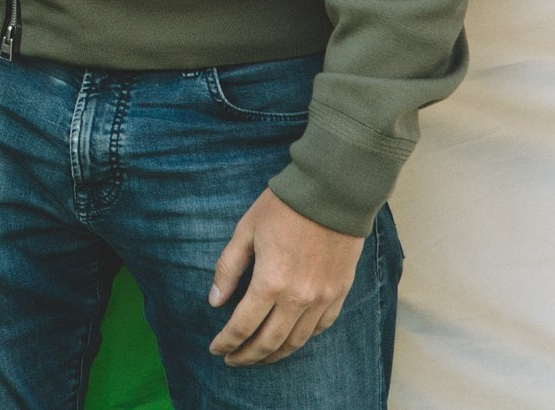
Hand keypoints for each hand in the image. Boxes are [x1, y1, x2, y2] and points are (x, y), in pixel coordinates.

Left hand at [207, 188, 365, 366]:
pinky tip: (290, 339)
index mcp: (271, 282)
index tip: (215, 349)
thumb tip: (214, 301)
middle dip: (247, 355)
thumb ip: (229, 268)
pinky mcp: (340, 293)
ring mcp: (322, 298)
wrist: (333, 193)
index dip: (226, 341)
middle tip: (232, 360)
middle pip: (269, 342)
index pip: (243, 325)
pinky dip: (302, 338)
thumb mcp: (245, 231)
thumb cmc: (284, 207)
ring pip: (296, 341)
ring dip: (274, 354)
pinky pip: (320, 328)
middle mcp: (298, 298)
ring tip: (258, 357)